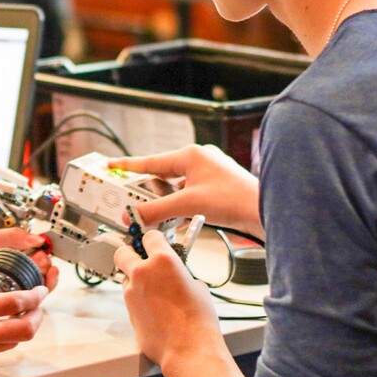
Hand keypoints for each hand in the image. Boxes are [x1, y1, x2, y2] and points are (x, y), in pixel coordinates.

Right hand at [109, 145, 262, 238]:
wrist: (264, 212)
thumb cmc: (235, 200)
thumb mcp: (187, 205)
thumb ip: (157, 210)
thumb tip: (134, 215)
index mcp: (191, 155)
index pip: (151, 160)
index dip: (129, 165)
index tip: (112, 165)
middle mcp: (199, 160)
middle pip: (163, 175)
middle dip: (149, 192)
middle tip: (132, 204)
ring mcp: (209, 174)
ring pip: (176, 187)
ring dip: (166, 203)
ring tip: (155, 217)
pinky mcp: (216, 188)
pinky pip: (189, 195)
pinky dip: (180, 207)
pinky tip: (175, 221)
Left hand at [113, 231, 221, 368]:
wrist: (189, 349)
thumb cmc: (198, 320)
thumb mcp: (197, 286)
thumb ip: (180, 274)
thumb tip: (174, 274)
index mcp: (163, 260)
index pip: (149, 236)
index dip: (155, 240)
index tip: (157, 244)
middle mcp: (142, 272)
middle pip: (123, 252)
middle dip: (132, 254)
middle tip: (143, 261)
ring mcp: (131, 292)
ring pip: (125, 277)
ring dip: (134, 279)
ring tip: (153, 291)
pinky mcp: (127, 310)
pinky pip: (129, 297)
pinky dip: (137, 298)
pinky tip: (153, 308)